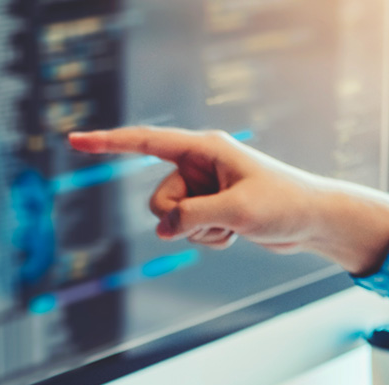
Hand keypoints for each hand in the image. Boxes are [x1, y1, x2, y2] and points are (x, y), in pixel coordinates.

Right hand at [67, 126, 388, 273]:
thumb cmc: (283, 204)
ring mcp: (203, 188)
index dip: (108, 143)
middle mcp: (200, 164)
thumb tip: (162, 228)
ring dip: (197, 233)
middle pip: (158, 199)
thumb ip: (191, 216)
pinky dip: (208, 239)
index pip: (146, 142)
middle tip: (216, 220)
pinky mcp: (210, 209)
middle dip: (178, 219)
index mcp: (205, 148)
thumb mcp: (235, 210)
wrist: (314, 221)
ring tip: (231, 227)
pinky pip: (187, 231)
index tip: (74, 141)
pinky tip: (235, 234)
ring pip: (170, 220)